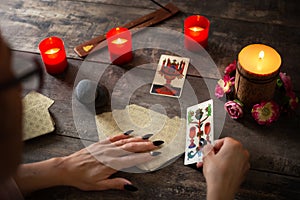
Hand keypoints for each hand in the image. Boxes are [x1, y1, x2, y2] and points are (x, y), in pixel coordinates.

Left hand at [14, 133, 161, 193]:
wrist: (67, 168)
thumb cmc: (82, 178)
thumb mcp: (99, 185)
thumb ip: (116, 184)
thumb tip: (131, 186)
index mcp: (111, 164)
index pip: (132, 159)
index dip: (145, 156)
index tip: (155, 154)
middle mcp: (110, 153)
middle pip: (131, 147)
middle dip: (146, 145)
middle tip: (158, 143)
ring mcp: (105, 146)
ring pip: (125, 141)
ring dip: (138, 139)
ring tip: (149, 137)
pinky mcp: (101, 143)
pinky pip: (115, 137)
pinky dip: (124, 134)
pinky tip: (131, 133)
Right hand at [198, 137, 249, 199]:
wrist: (222, 189)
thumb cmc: (217, 174)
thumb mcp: (207, 156)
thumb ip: (207, 148)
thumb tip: (208, 147)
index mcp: (234, 145)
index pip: (224, 139)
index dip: (215, 145)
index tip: (210, 149)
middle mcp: (242, 152)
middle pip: (228, 148)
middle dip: (217, 153)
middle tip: (209, 157)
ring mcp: (244, 162)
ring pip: (231, 157)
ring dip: (221, 159)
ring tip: (211, 165)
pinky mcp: (244, 171)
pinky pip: (234, 165)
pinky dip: (227, 166)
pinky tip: (219, 170)